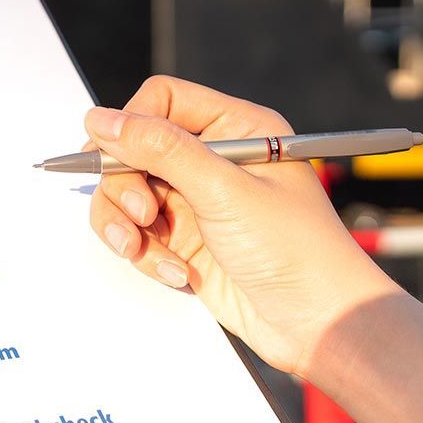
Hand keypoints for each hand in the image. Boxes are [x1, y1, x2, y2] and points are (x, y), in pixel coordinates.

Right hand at [86, 75, 397, 374]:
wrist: (318, 322)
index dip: (132, 124)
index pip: (164, 100)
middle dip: (126, 184)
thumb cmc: (296, 250)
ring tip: (142, 247)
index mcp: (238, 128)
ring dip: (126, 223)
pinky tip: (175, 272)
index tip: (110, 155)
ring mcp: (199, 201)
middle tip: (142, 213)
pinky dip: (145, 253)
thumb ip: (161, 149)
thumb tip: (104, 119)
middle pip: (136, 148)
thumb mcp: (224, 190)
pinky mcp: (188, 240)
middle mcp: (215, 159)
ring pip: (129, 193)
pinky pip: (140, 234)